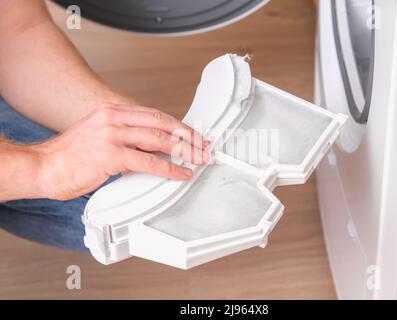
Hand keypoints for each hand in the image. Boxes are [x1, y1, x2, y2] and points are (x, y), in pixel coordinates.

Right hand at [32, 104, 209, 199]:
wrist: (45, 166)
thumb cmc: (71, 155)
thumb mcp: (99, 135)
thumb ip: (126, 136)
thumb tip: (153, 146)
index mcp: (112, 111)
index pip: (154, 115)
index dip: (177, 125)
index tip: (192, 134)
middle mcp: (114, 119)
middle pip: (162, 124)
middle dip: (187, 136)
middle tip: (204, 146)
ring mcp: (112, 135)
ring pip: (159, 140)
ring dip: (184, 151)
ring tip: (199, 159)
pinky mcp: (111, 155)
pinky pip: (149, 162)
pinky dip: (169, 168)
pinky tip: (180, 173)